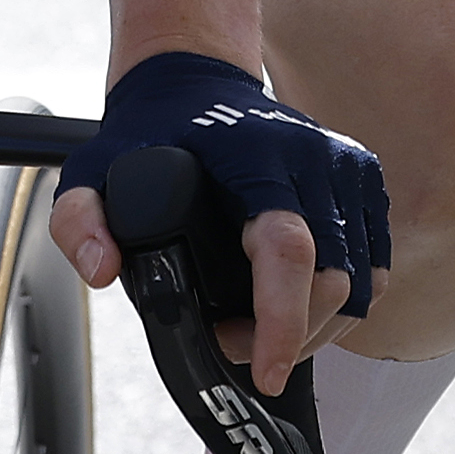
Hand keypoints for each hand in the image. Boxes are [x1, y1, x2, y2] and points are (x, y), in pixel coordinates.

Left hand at [47, 51, 387, 394]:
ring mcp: (345, 166)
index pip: (287, 249)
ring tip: (261, 326)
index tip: (266, 372)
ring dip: (317, 326)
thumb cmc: (150, 133)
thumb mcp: (91, 172)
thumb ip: (79, 221)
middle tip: (232, 341)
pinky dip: (344, 300)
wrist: (195, 80)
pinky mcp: (363, 178)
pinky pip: (375, 263)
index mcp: (254, 154)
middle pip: (333, 280)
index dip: (282, 322)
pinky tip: (299, 305)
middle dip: (288, 337)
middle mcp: (312, 157)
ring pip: (362, 281)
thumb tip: (102, 271)